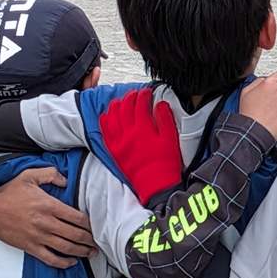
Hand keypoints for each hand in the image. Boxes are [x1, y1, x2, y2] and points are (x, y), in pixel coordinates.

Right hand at [0, 167, 95, 268]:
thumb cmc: (9, 192)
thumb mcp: (29, 176)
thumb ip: (51, 174)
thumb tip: (66, 181)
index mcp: (49, 206)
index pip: (77, 217)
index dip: (90, 224)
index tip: (97, 226)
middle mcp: (46, 223)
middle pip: (75, 234)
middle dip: (90, 240)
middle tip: (99, 242)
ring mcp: (39, 237)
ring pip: (66, 248)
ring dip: (81, 251)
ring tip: (91, 253)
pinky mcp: (30, 247)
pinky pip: (50, 258)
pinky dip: (63, 262)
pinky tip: (71, 262)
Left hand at [99, 88, 184, 202]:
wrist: (155, 185)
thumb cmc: (165, 164)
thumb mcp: (171, 139)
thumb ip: (165, 119)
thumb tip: (161, 104)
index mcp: (144, 129)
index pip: (140, 104)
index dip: (143, 95)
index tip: (147, 92)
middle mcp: (128, 133)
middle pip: (125, 107)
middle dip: (130, 97)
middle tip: (135, 94)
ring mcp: (119, 142)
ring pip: (112, 117)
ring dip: (116, 105)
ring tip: (121, 101)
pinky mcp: (114, 151)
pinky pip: (105, 131)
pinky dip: (105, 120)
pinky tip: (107, 115)